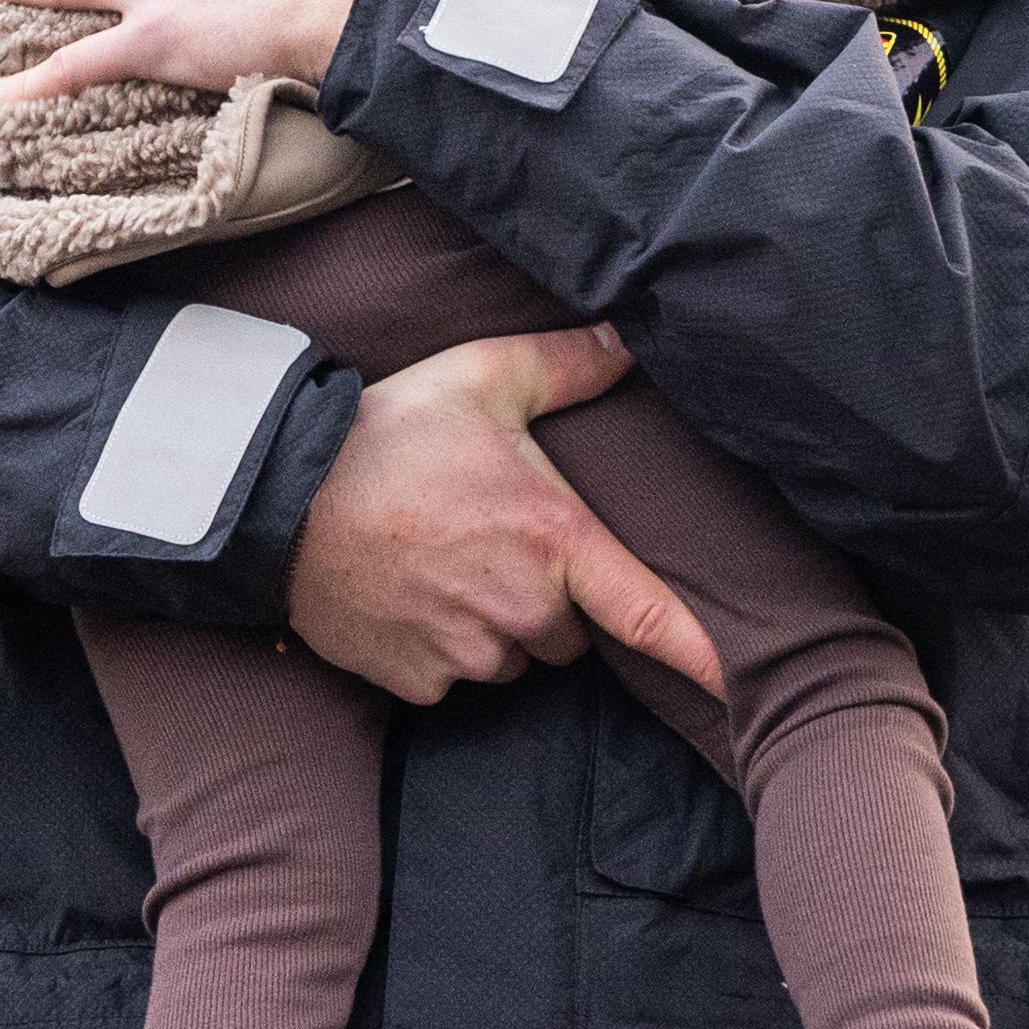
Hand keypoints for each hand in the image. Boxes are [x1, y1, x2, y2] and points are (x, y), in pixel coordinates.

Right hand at [281, 328, 723, 704]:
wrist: (278, 498)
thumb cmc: (389, 433)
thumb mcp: (483, 378)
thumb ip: (568, 364)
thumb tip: (632, 340)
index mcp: (555, 542)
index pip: (650, 614)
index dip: (707, 656)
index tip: (750, 688)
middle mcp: (522, 612)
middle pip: (572, 631)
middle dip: (549, 596)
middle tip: (494, 538)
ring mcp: (469, 655)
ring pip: (515, 659)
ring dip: (497, 625)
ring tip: (443, 561)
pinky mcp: (420, 684)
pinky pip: (456, 681)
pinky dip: (441, 648)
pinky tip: (409, 595)